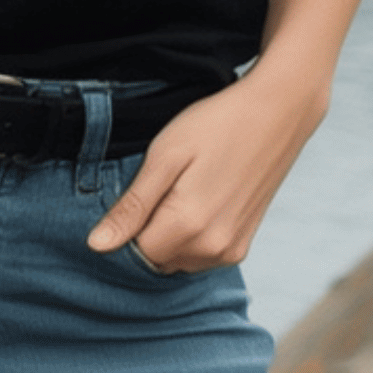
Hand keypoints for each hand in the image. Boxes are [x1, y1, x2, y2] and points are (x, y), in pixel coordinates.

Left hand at [85, 63, 327, 273]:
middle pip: (157, 258)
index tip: (144, 187)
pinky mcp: (243, 246)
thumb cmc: (215, 126)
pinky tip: (202, 197)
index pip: (135, 251)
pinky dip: (192, 236)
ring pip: (178, 259)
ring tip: (187, 187)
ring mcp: (231, 251)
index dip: (130, 221)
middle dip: (150, 229)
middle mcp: (212, 250)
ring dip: (171, 234)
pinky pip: (201, 256)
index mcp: (188, 227)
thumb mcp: (164, 157)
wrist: (276, 114)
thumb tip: (96, 246)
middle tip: (166, 183)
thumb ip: (131, 207)